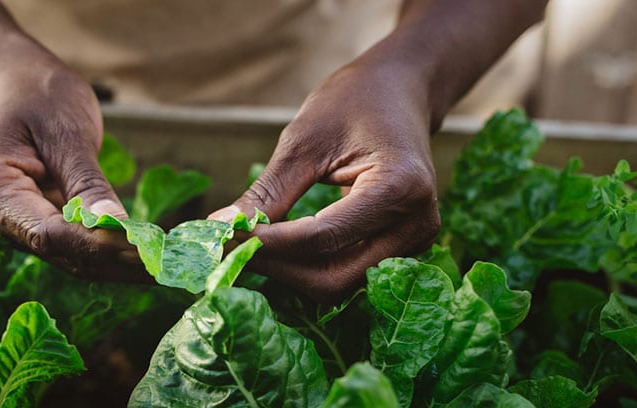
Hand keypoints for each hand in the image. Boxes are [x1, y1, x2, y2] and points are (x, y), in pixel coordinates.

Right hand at [0, 47, 142, 281]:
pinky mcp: (28, 227)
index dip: (97, 246)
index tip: (144, 252)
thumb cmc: (41, 96)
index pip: (47, 233)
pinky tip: (143, 256)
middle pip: (58, 251)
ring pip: (66, 257)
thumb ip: (88, 184)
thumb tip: (116, 226)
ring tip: (163, 267)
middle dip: (113, 261)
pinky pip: (70, 246)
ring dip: (115, 264)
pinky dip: (105, 250)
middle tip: (166, 267)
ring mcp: (6, 225)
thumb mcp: (67, 133)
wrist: (18, 84)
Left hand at [210, 58, 440, 303]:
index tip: (222, 238)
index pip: (323, 238)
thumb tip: (219, 228)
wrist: (398, 92)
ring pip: (338, 283)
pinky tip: (277, 247)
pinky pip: (347, 273)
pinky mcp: (400, 249)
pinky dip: (306, 266)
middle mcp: (416, 225)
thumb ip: (268, 193)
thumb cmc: (352, 103)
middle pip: (334, 276)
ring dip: (288, 272)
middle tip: (229, 248)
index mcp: (400, 189)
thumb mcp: (304, 141)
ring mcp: (414, 242)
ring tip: (249, 245)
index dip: (267, 244)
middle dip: (277, 267)